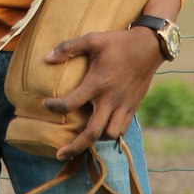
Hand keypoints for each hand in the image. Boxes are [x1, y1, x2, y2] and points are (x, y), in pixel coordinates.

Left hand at [41, 25, 161, 160]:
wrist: (149, 47)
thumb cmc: (118, 42)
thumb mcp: (93, 39)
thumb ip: (69, 47)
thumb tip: (46, 57)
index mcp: (97, 83)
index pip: (71, 103)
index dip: (54, 107)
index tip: (44, 104)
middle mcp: (110, 99)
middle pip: (91, 133)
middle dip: (75, 147)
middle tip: (60, 154)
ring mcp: (123, 106)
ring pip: (108, 134)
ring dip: (94, 139)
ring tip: (82, 140)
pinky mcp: (133, 108)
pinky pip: (122, 129)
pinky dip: (110, 134)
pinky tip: (101, 131)